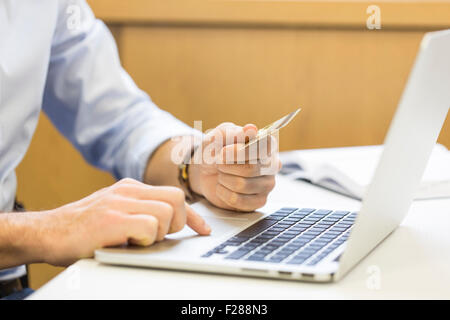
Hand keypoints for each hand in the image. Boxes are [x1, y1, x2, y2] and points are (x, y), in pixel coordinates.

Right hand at [40, 178, 209, 265]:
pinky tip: (128, 242)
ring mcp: (120, 202)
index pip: (174, 195)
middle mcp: (128, 191)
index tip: (202, 230)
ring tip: (137, 240)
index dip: (193, 216)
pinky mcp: (111, 219)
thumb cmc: (84, 228)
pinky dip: (145, 239)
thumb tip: (170, 223)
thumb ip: (140, 212)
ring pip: (166, 212)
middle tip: (157, 236)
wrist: (48, 232)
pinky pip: (149, 226)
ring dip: (158, 233)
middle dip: (177, 222)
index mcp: (131, 188)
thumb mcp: (116, 212)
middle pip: (177, 199)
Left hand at [188, 123, 280, 211]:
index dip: (241, 151)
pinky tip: (223, 187)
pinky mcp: (259, 201)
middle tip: (218, 163)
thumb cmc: (216, 150)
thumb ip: (232, 132)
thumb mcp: (218, 136)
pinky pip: (238, 201)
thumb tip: (251, 129)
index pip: (265, 146)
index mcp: (266, 144)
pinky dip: (223, 193)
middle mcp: (272, 164)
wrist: (205, 171)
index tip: (224, 151)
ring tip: (221, 174)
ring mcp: (267, 184)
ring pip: (242, 185)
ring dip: (224, 179)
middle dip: (226, 166)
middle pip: (251, 168)